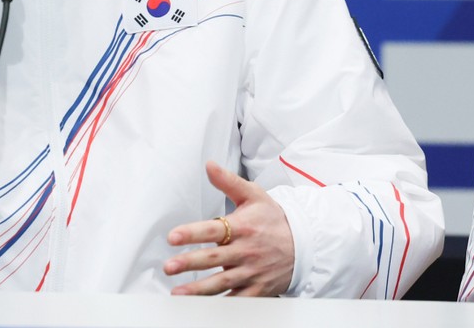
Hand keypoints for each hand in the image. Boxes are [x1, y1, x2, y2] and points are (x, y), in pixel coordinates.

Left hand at [163, 161, 294, 296]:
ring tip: (179, 293)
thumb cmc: (274, 219)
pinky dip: (221, 306)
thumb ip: (228, 182)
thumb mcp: (254, 195)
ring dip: (199, 290)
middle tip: (169, 266)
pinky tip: (202, 308)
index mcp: (242, 227)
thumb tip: (209, 165)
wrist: (304, 243)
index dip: (192, 233)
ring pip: (222, 283)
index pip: (213, 229)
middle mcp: (246, 251)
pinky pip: (238, 300)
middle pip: (214, 258)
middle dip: (190, 263)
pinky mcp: (257, 289)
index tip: (173, 237)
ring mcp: (251, 272)